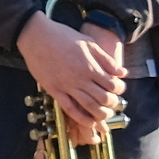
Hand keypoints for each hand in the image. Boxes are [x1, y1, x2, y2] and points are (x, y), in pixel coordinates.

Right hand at [16, 12, 123, 145]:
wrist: (35, 35)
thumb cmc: (62, 36)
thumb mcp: (89, 43)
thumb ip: (107, 60)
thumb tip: (123, 73)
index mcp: (90, 67)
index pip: (113, 85)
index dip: (119, 90)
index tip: (118, 89)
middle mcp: (80, 79)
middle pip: (104, 99)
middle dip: (113, 104)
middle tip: (113, 103)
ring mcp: (66, 86)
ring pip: (89, 107)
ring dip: (101, 115)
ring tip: (105, 115)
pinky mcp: (54, 90)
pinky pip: (70, 109)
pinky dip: (82, 119)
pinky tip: (89, 122)